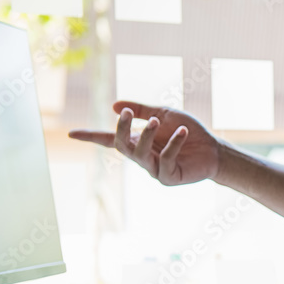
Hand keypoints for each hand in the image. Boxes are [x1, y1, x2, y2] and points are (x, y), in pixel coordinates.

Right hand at [68, 101, 221, 185]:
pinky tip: (183, 132)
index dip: (90, 137)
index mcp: (137, 141)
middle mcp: (142, 156)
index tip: (70, 133)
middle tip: (126, 113)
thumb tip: (114, 106)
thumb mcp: (164, 114)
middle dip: (120, 129)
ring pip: (139, 154)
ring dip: (144, 136)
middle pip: (121, 146)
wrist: (213, 149)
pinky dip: (173, 144)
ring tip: (153, 121)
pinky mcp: (169, 177)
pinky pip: (166, 160)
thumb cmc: (188, 132)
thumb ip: (142, 109)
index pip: (109, 140)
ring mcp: (154, 169)